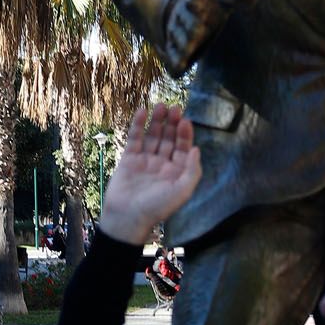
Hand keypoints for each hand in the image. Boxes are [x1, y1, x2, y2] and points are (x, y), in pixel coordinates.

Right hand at [100, 104, 201, 245]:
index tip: (185, 120)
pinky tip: (142, 111)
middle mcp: (161, 165)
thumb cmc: (156, 208)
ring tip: (161, 106)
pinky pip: (135, 139)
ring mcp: (145, 161)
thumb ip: (192, 171)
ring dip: (157, 121)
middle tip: (175, 108)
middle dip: (172, 124)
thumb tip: (196, 149)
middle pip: (168, 139)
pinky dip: (138, 125)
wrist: (127, 217)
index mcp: (176, 173)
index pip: (183, 148)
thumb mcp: (181, 192)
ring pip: (153, 136)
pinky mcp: (129, 159)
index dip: (184, 134)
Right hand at [164, 0, 256, 73]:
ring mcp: (175, 30)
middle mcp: (182, 15)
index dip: (195, 3)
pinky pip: (170, 54)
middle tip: (198, 32)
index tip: (198, 5)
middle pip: (185, 21)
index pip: (194, 0)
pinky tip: (180, 67)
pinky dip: (174, 61)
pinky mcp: (172, 46)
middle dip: (191, 27)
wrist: (184, 6)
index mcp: (195, 1)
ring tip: (187, 53)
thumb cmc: (211, 5)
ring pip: (175, 37)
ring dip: (182, 45)